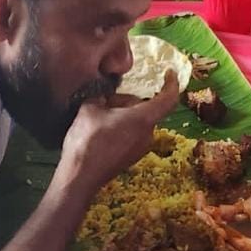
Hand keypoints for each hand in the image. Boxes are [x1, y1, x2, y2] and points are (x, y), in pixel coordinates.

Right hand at [59, 73, 179, 195]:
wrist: (79, 178)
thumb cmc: (88, 142)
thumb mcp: (90, 108)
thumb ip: (101, 96)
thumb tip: (104, 96)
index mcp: (143, 119)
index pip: (168, 99)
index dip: (172, 83)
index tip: (169, 73)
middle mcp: (147, 135)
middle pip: (144, 108)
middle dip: (126, 101)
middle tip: (104, 102)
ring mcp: (139, 148)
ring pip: (136, 121)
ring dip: (121, 115)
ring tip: (97, 118)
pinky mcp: (130, 157)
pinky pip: (130, 134)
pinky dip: (119, 127)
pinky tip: (98, 132)